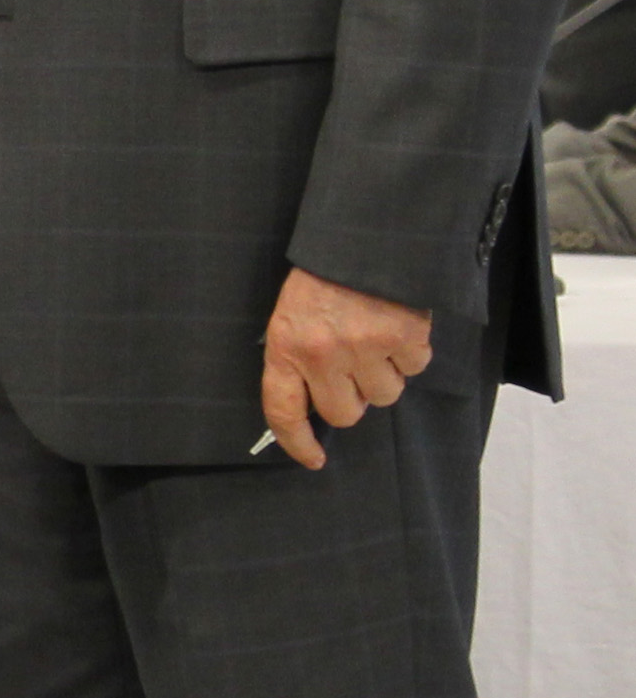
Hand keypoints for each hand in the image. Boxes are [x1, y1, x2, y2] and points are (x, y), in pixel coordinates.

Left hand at [260, 266, 433, 469]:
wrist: (363, 238)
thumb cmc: (323, 278)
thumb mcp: (292, 314)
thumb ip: (298, 358)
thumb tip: (314, 403)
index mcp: (286, 346)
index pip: (283, 410)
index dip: (296, 441)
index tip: (312, 459)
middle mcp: (322, 354)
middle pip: (344, 414)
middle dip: (352, 398)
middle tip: (352, 368)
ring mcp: (365, 349)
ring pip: (384, 396)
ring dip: (384, 375)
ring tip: (374, 338)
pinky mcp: (404, 339)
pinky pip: (415, 369)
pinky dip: (411, 354)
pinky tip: (397, 327)